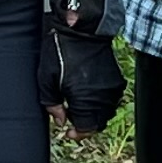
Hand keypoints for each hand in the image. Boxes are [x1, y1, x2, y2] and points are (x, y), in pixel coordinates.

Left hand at [44, 19, 125, 134]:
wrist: (81, 28)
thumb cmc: (60, 50)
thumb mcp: (46, 79)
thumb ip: (51, 104)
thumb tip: (60, 121)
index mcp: (85, 99)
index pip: (87, 129)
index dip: (77, 134)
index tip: (68, 132)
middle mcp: (102, 97)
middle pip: (98, 124)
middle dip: (84, 124)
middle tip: (70, 116)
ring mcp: (112, 88)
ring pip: (105, 112)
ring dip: (93, 113)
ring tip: (77, 103)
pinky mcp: (116, 79)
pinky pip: (111, 99)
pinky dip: (100, 101)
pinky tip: (87, 92)